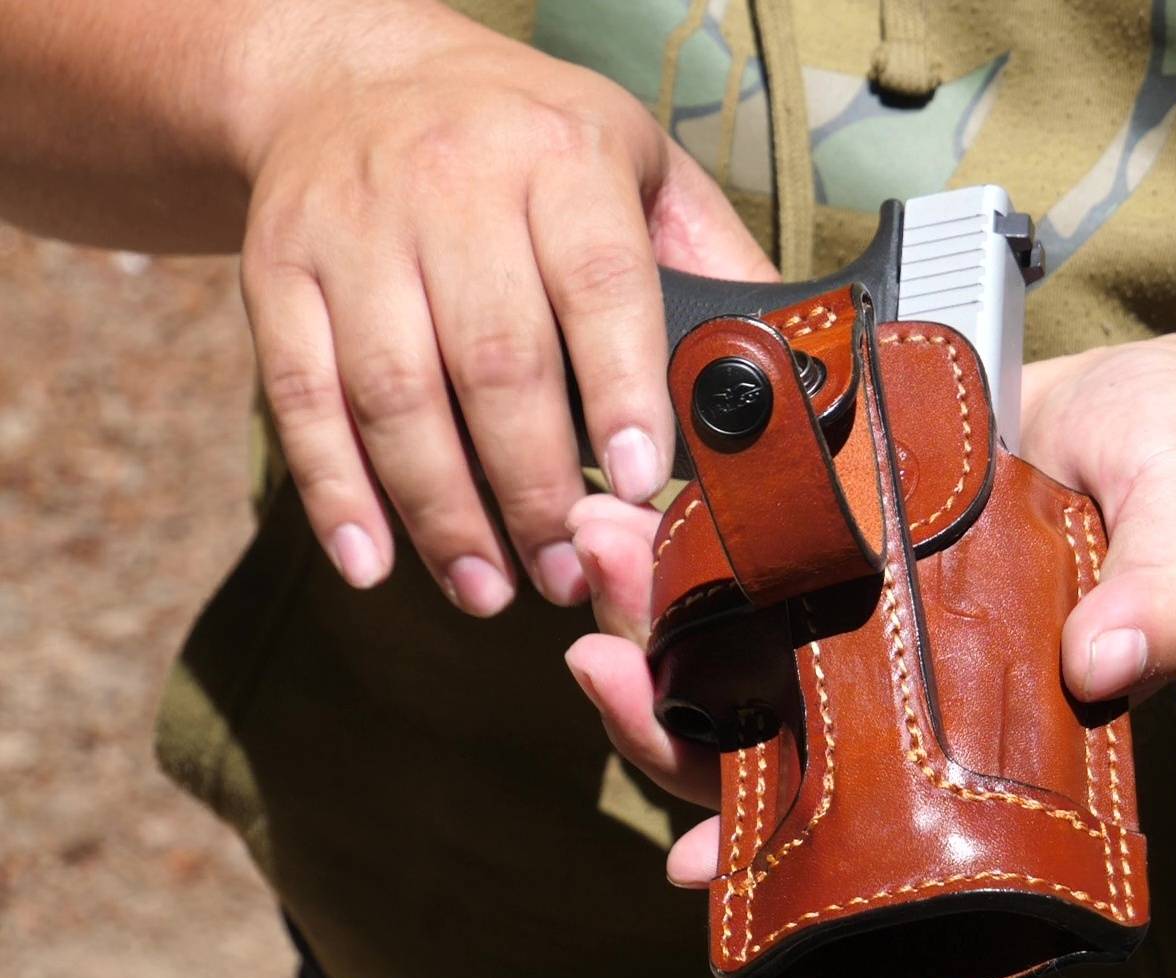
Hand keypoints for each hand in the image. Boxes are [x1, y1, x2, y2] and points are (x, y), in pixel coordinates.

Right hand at [238, 4, 773, 614]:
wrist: (351, 73)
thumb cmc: (526, 137)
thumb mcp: (637, 162)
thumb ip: (711, 262)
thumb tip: (785, 370)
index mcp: (560, 156)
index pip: (596, 281)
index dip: (618, 391)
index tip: (636, 485)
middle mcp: (450, 183)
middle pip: (493, 360)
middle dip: (534, 486)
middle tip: (570, 571)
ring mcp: (351, 227)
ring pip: (394, 392)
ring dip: (444, 511)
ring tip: (490, 589)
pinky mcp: (273, 268)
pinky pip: (299, 395)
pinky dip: (334, 491)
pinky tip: (374, 562)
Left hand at [563, 330, 1175, 885]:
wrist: (1157, 400)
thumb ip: (1171, 596)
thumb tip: (1108, 665)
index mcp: (982, 728)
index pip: (861, 821)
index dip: (769, 848)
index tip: (689, 859)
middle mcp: (905, 687)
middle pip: (756, 740)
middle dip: (659, 703)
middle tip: (601, 639)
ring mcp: (862, 611)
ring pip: (728, 650)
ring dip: (648, 612)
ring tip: (602, 539)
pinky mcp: (836, 530)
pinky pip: (743, 556)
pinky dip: (682, 536)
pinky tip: (636, 499)